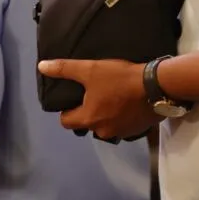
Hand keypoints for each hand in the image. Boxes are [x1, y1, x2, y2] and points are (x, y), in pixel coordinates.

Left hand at [37, 59, 159, 141]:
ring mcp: (121, 133)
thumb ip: (65, 69)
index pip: (66, 122)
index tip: (75, 98)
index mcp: (88, 119)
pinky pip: (122, 126)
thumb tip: (41, 67)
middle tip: (95, 95)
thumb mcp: (90, 70)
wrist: (156, 86)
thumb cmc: (119, 79)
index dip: (67, 110)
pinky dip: (121, 118)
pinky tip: (126, 104)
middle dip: (88, 113)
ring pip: (105, 126)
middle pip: (86, 124)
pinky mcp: (136, 131)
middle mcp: (102, 131)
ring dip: (106, 116)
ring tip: (112, 99)